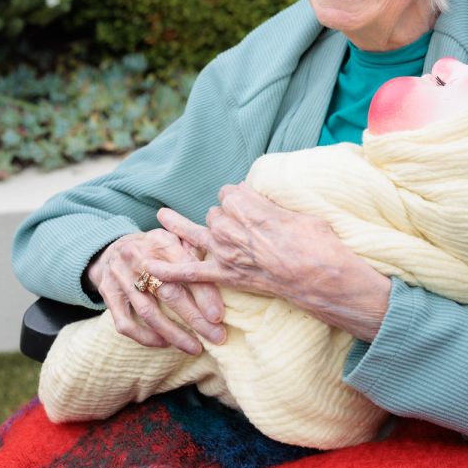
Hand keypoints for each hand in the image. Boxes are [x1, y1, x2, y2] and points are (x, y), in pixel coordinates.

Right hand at [85, 229, 225, 354]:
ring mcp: (120, 278)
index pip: (184, 269)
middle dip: (194, 318)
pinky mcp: (108, 295)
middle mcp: (137, 259)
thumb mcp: (172, 239)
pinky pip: (125, 323)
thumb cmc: (152, 248)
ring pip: (148, 312)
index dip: (203, 293)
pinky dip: (145, 336)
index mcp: (158, 242)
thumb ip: (193, 250)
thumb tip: (220, 271)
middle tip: (216, 336)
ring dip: (174, 333)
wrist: (110, 249)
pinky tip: (164, 343)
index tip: (218, 315)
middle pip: (168, 292)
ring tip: (196, 348)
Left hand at [147, 184, 391, 340]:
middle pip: (215, 212)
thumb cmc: (315, 241)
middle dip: (225, 216)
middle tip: (242, 226)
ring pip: (196, 231)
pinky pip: (191, 272)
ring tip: (163, 217)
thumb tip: (267, 205)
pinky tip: (150, 268)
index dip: (239, 198)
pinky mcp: (226, 275)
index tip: (248, 203)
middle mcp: (230, 225)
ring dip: (179, 225)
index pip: (230, 192)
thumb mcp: (296, 211)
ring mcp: (225, 251)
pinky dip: (169, 271)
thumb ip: (273, 206)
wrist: (318, 276)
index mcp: (246, 204)